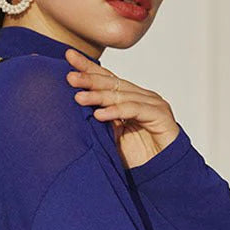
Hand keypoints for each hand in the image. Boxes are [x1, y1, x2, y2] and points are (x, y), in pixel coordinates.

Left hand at [64, 48, 180, 169]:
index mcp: (128, 98)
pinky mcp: (160, 114)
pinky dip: (116, 111)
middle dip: (89, 78)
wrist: (159, 173)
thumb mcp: (110, 134)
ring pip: (121, 95)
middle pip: (112, 83)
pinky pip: (134, 110)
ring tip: (79, 98)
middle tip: (70, 78)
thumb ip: (99, 118)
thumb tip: (76, 102)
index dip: (88, 67)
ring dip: (99, 96)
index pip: (106, 78)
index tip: (68, 56)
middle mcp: (140, 96)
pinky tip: (100, 115)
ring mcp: (152, 103)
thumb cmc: (136, 155)